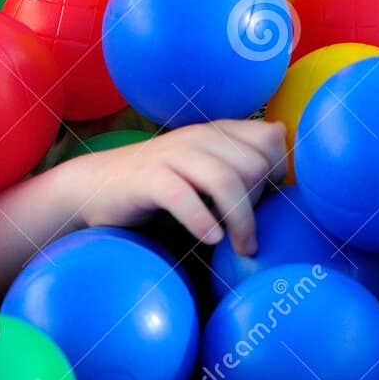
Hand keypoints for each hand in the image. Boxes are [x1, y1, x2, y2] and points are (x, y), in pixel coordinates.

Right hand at [69, 120, 286, 255]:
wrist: (96, 186)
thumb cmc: (160, 182)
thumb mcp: (204, 165)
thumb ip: (239, 158)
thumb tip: (282, 149)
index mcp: (217, 131)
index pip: (270, 140)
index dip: (277, 173)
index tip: (267, 202)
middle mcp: (199, 136)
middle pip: (253, 165)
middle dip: (259, 203)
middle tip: (247, 233)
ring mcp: (172, 155)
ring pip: (225, 180)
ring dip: (241, 220)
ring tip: (242, 248)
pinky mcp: (148, 179)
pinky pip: (183, 197)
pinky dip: (203, 221)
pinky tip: (211, 239)